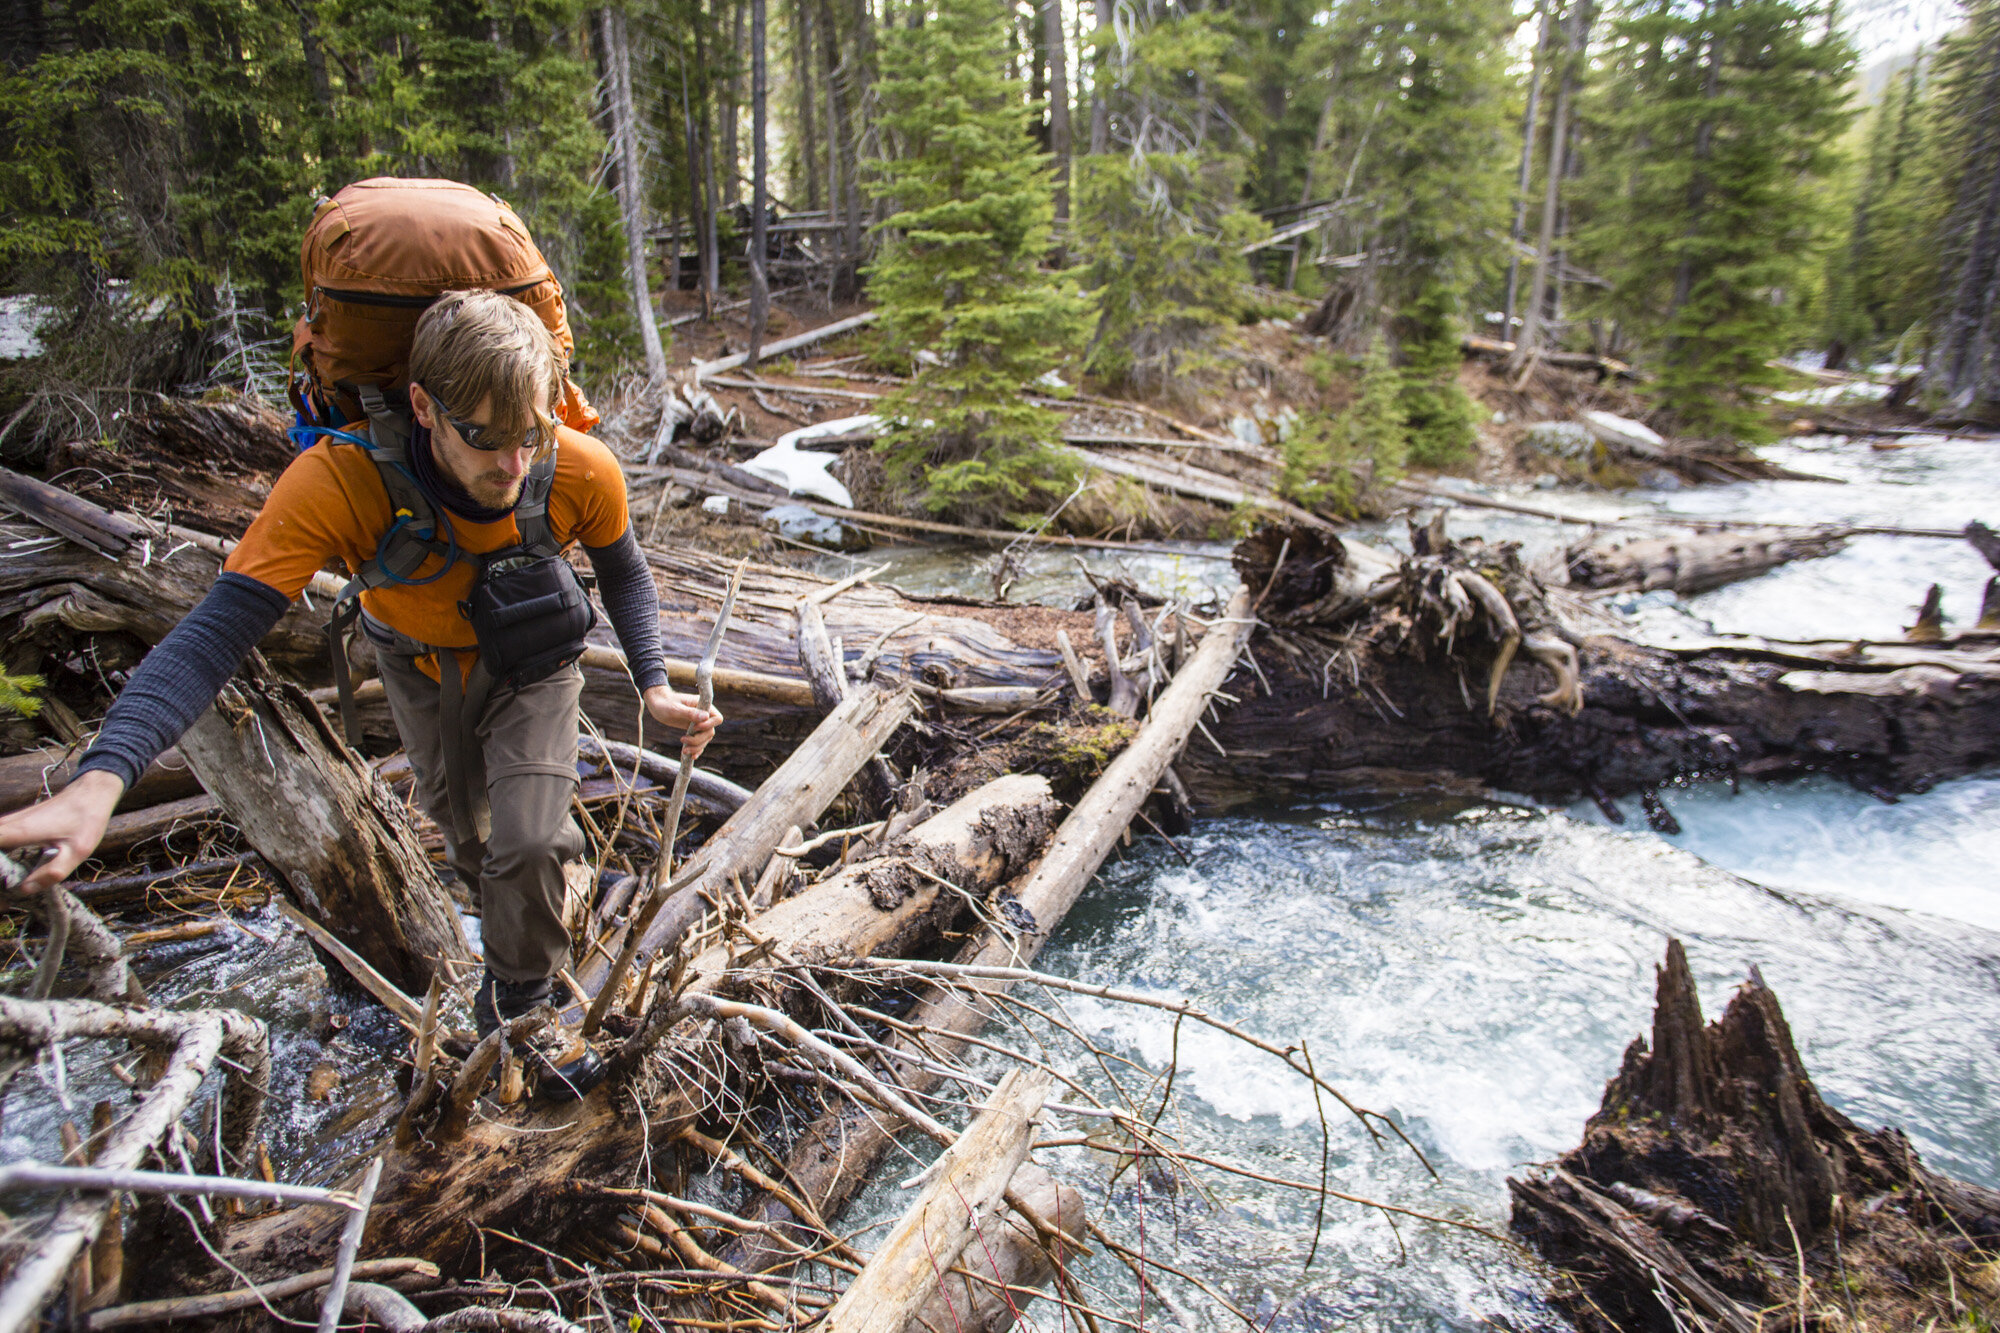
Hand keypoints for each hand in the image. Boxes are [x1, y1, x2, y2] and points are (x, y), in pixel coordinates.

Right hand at [0, 770, 124, 896]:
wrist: (89, 794)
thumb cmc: (85, 820)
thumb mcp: (77, 851)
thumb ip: (52, 872)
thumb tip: (25, 890)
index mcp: (18, 832)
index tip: (1, 890)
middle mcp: (7, 825)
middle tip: (3, 897)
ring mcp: (8, 823)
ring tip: (5, 892)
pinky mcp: (12, 825)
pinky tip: (9, 874)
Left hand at [643, 686, 723, 762]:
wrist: (658, 704)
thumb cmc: (665, 703)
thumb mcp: (675, 709)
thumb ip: (690, 713)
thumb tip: (705, 717)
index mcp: (703, 706)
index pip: (717, 718)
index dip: (708, 726)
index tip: (693, 728)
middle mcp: (704, 715)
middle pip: (710, 732)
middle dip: (698, 739)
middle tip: (682, 740)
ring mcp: (699, 723)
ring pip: (705, 739)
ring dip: (696, 747)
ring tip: (684, 751)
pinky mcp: (694, 730)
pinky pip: (700, 742)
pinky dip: (696, 749)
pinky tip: (691, 756)